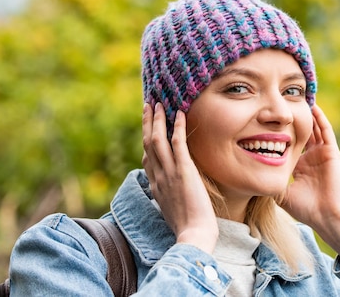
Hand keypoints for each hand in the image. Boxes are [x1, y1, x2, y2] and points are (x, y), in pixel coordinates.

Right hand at [142, 103, 217, 253]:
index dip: (147, 139)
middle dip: (148, 123)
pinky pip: (178, 144)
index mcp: (155, 186)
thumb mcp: (172, 209)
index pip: (147, 157)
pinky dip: (177, 127)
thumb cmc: (187, 226)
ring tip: (159, 104)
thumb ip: (169, 195)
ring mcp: (169, 173)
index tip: (148, 127)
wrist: (193, 235)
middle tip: (148, 106)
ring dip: (158, 119)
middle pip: (148, 143)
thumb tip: (170, 190)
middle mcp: (158, 176)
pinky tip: (179, 114)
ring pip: (158, 140)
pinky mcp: (184, 171)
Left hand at [277, 104, 339, 262]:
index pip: (288, 145)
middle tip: (282, 103)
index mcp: (300, 167)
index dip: (279, 134)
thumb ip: (270, 182)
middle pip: (301, 133)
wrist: (327, 217)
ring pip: (313, 129)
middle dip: (292, 120)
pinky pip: (326, 132)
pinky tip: (313, 106)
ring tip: (297, 98)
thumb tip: (249, 177)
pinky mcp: (331, 153)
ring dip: (306, 114)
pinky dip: (320, 119)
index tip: (266, 122)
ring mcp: (322, 154)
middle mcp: (311, 158)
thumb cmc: (306, 209)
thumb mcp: (281, 193)